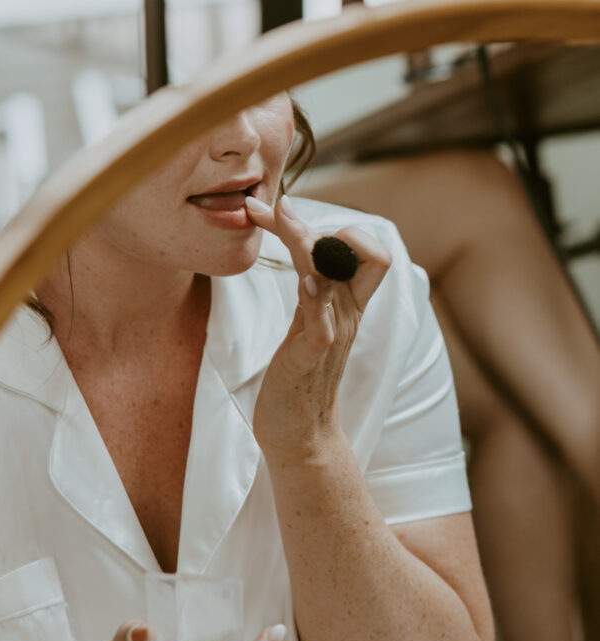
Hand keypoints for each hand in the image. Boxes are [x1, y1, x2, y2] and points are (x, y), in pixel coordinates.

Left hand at [245, 195, 390, 459]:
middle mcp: (345, 314)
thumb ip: (315, 295)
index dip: (338, 229)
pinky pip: (322, 322)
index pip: (369, 252)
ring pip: (331, 275)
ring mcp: (331, 333)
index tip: (289, 219)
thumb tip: (308, 261)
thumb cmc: (299, 379)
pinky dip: (315, 298)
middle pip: (358, 252)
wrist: (299, 435)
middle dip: (314, 223)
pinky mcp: (312, 356)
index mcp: (346, 305)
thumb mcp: (310, 327)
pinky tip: (303, 282)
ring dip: (303, 242)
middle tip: (271, 205)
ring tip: (276, 216)